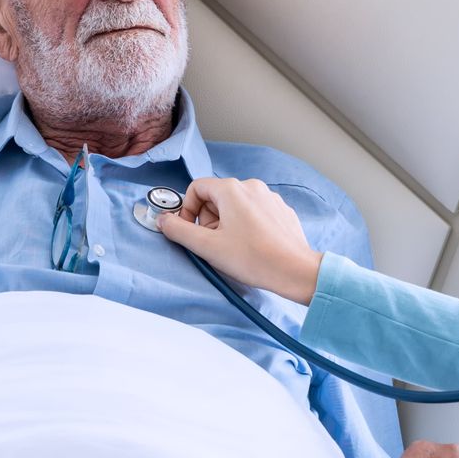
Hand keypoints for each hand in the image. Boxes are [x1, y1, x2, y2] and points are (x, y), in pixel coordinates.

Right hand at [156, 177, 322, 304]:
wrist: (295, 270)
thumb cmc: (254, 258)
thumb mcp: (207, 247)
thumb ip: (179, 231)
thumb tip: (163, 221)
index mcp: (231, 190)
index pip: (196, 188)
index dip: (188, 210)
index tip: (191, 231)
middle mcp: (251, 186)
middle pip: (216, 197)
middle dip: (209, 219)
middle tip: (214, 244)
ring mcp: (269, 197)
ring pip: (236, 205)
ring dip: (227, 224)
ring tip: (235, 248)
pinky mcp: (281, 210)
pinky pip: (254, 212)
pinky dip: (247, 226)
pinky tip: (253, 247)